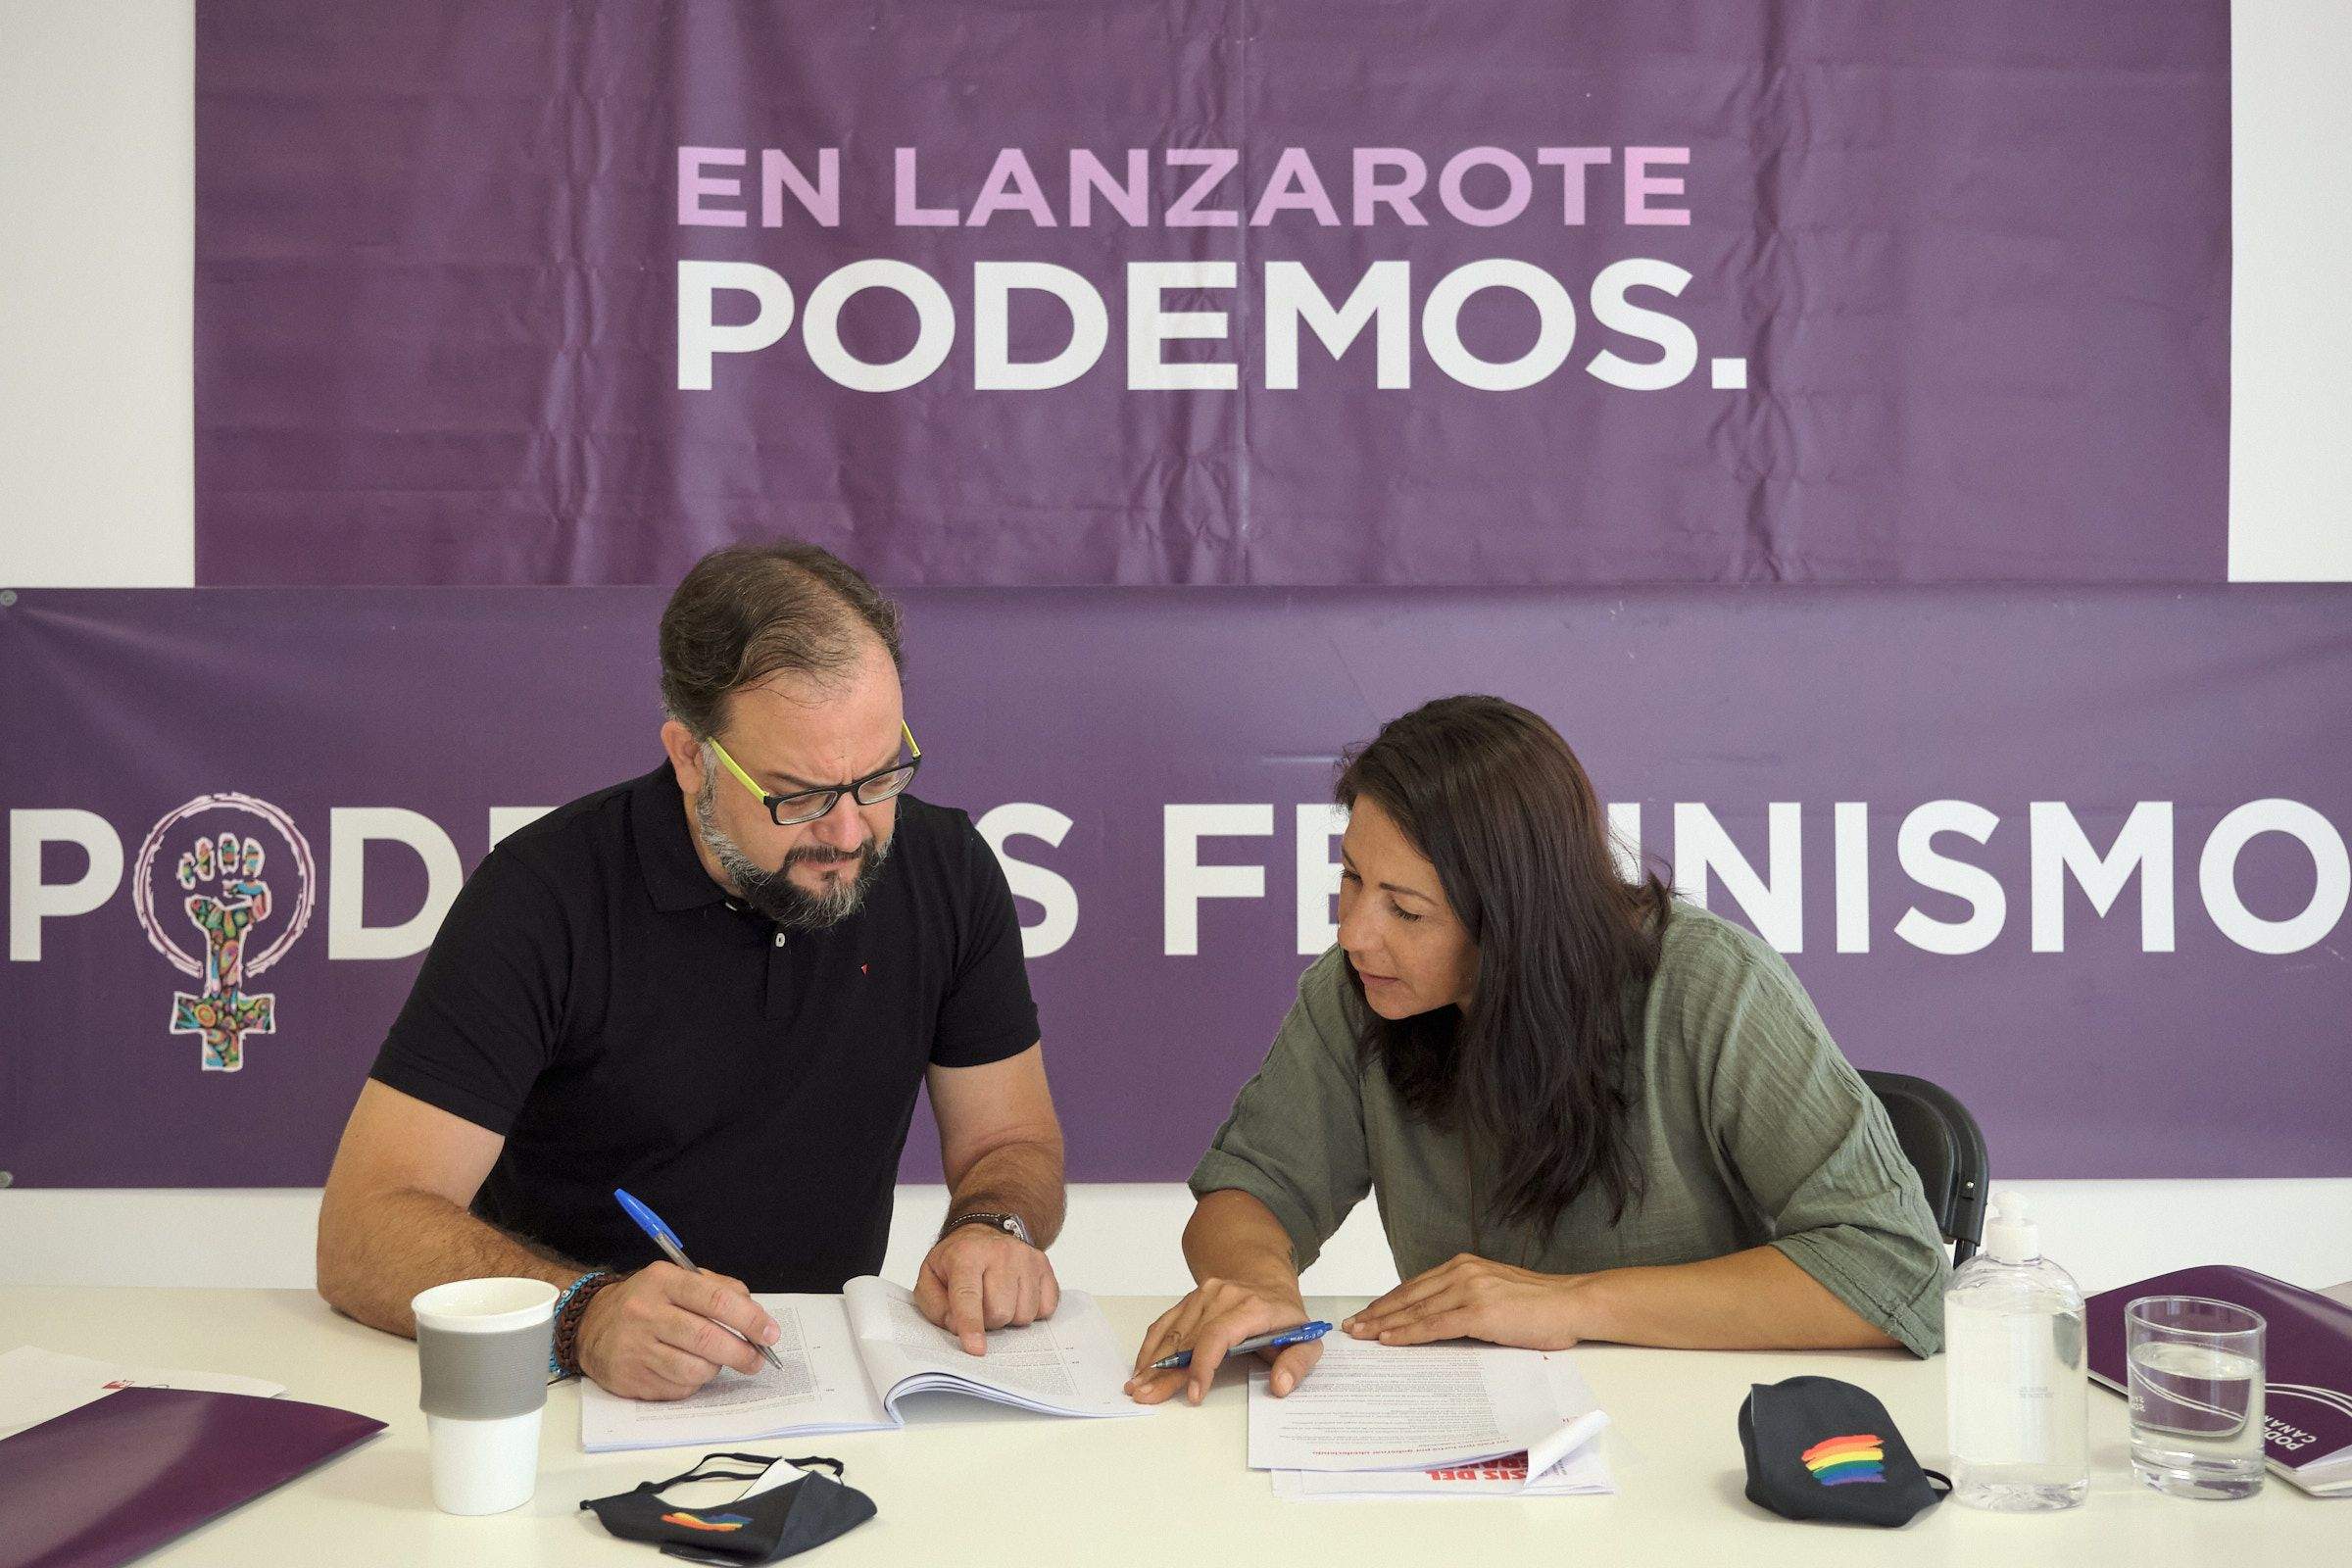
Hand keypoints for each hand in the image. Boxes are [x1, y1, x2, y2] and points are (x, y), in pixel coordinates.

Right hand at [576, 1263, 781, 1399]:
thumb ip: (719, 1289)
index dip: (749, 1318)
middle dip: (742, 1353)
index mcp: (663, 1281)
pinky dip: (692, 1383)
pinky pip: (677, 1388)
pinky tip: (686, 1369)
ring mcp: (635, 1348)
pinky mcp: (630, 1378)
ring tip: (716, 1361)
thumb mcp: (678, 1280)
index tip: (770, 1332)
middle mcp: (646, 1313)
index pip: (715, 1299)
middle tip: (757, 1359)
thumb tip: (756, 1315)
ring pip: (694, 1369)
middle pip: (707, 1339)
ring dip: (716, 1369)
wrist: (591, 1325)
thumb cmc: (648, 1301)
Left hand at [913, 1224, 1059, 1355]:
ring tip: (998, 1299)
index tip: (976, 1348)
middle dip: (988, 1322)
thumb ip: (936, 1307)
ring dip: (1010, 1318)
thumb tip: (958, 1327)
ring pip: (1024, 1314)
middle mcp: (1000, 1252)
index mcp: (965, 1255)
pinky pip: (1045, 1308)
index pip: (968, 1295)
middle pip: (1000, 1312)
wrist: (984, 1233)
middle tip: (981, 1308)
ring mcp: (1026, 1257)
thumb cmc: (957, 1260)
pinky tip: (1017, 1296)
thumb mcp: (930, 1279)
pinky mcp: (1044, 1265)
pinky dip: (1030, 1311)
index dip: (971, 1325)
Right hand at [1126, 1277, 1320, 1406]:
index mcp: (1252, 1307)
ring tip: (1137, 1387)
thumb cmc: (1285, 1317)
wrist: (1267, 1281)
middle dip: (1166, 1372)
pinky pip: (1166, 1322)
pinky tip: (1142, 1365)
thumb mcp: (1307, 1340)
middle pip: (1189, 1338)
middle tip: (1148, 1396)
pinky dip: (1152, 1346)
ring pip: (1173, 1332)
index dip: (1203, 1365)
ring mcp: (1203, 1295)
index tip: (1194, 1394)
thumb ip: (1298, 1364)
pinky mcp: (1190, 1299)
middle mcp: (1223, 1296)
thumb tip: (1279, 1386)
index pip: (1219, 1335)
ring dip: (1153, 1362)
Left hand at [1341, 1254, 1587, 1348]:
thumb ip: (1467, 1298)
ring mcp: (1470, 1290)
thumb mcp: (1495, 1292)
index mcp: (1464, 1266)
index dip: (1387, 1302)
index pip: (1415, 1286)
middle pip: (1408, 1296)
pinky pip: (1435, 1325)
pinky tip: (1390, 1340)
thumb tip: (1439, 1318)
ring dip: (1384, 1324)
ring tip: (1361, 1335)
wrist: (1573, 1303)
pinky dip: (1409, 1333)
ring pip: (1416, 1310)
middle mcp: (1462, 1272)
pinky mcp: (1479, 1312)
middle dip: (1376, 1313)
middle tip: (1351, 1327)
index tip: (1366, 1314)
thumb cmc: (1541, 1305)